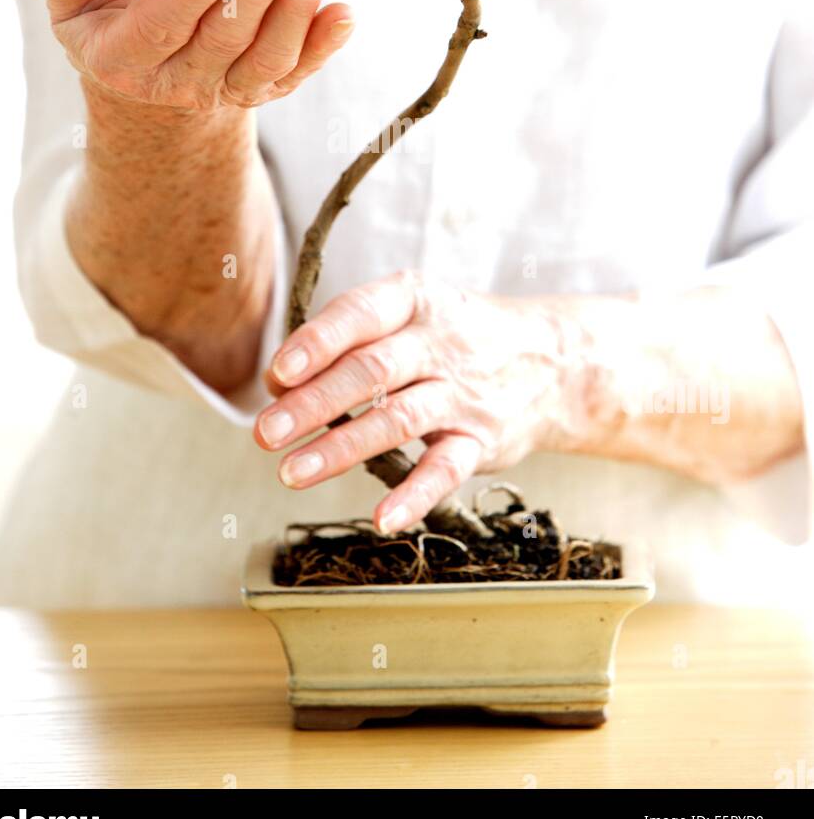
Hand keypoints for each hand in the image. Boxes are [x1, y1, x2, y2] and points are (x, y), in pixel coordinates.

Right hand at [0, 0, 353, 110]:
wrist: (152, 77)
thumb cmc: (112, 16)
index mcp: (127, 59)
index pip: (167, 25)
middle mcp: (181, 83)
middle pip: (227, 38)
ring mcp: (229, 90)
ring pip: (269, 56)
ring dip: (299, 6)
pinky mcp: (265, 88)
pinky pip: (297, 72)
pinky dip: (324, 47)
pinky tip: (346, 12)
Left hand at [254, 271, 571, 533]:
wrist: (552, 361)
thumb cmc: (453, 335)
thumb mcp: (409, 314)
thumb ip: (346, 343)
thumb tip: (277, 384)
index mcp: (415, 300)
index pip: (361, 314)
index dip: (318, 344)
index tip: (277, 375)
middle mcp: (440, 343)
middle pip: (373, 371)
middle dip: (315, 403)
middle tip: (265, 432)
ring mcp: (464, 393)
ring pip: (399, 420)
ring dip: (342, 448)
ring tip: (292, 472)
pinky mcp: (482, 440)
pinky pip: (446, 469)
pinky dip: (414, 495)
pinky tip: (382, 519)